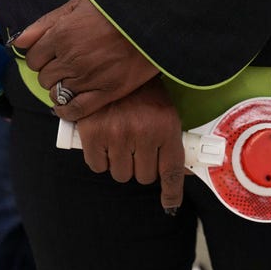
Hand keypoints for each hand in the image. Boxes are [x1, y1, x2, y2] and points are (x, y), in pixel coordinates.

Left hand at [13, 0, 158, 119]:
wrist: (151, 19)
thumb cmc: (114, 8)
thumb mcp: (76, 5)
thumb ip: (45, 23)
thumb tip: (18, 42)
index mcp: (61, 36)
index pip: (33, 58)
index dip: (40, 58)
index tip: (50, 58)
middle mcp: (71, 59)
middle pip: (44, 78)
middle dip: (51, 73)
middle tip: (65, 69)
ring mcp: (88, 78)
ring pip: (57, 94)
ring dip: (60, 90)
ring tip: (73, 84)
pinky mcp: (107, 92)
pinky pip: (76, 110)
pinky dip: (67, 112)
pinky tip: (67, 109)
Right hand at [74, 77, 184, 210]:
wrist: (112, 65)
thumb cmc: (142, 92)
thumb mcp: (165, 113)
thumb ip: (171, 143)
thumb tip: (178, 176)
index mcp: (166, 128)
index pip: (171, 171)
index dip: (171, 193)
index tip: (169, 205)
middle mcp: (143, 134)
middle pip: (143, 177)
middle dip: (141, 166)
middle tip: (137, 148)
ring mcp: (116, 135)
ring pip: (120, 174)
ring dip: (120, 164)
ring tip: (120, 142)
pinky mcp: (92, 134)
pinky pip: (97, 165)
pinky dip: (100, 158)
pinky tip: (104, 141)